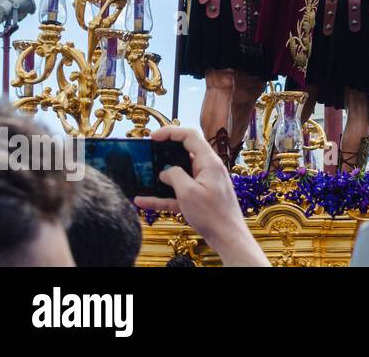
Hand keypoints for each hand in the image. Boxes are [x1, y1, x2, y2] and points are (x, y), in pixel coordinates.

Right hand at [133, 126, 269, 266]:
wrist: (227, 236)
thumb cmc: (213, 214)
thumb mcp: (189, 193)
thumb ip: (175, 176)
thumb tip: (165, 171)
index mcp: (208, 162)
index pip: (190, 136)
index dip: (171, 132)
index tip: (152, 137)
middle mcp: (206, 169)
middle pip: (184, 153)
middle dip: (164, 152)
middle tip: (146, 153)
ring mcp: (202, 184)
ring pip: (178, 174)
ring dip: (160, 176)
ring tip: (141, 174)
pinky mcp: (197, 199)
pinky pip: (176, 194)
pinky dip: (161, 196)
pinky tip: (141, 200)